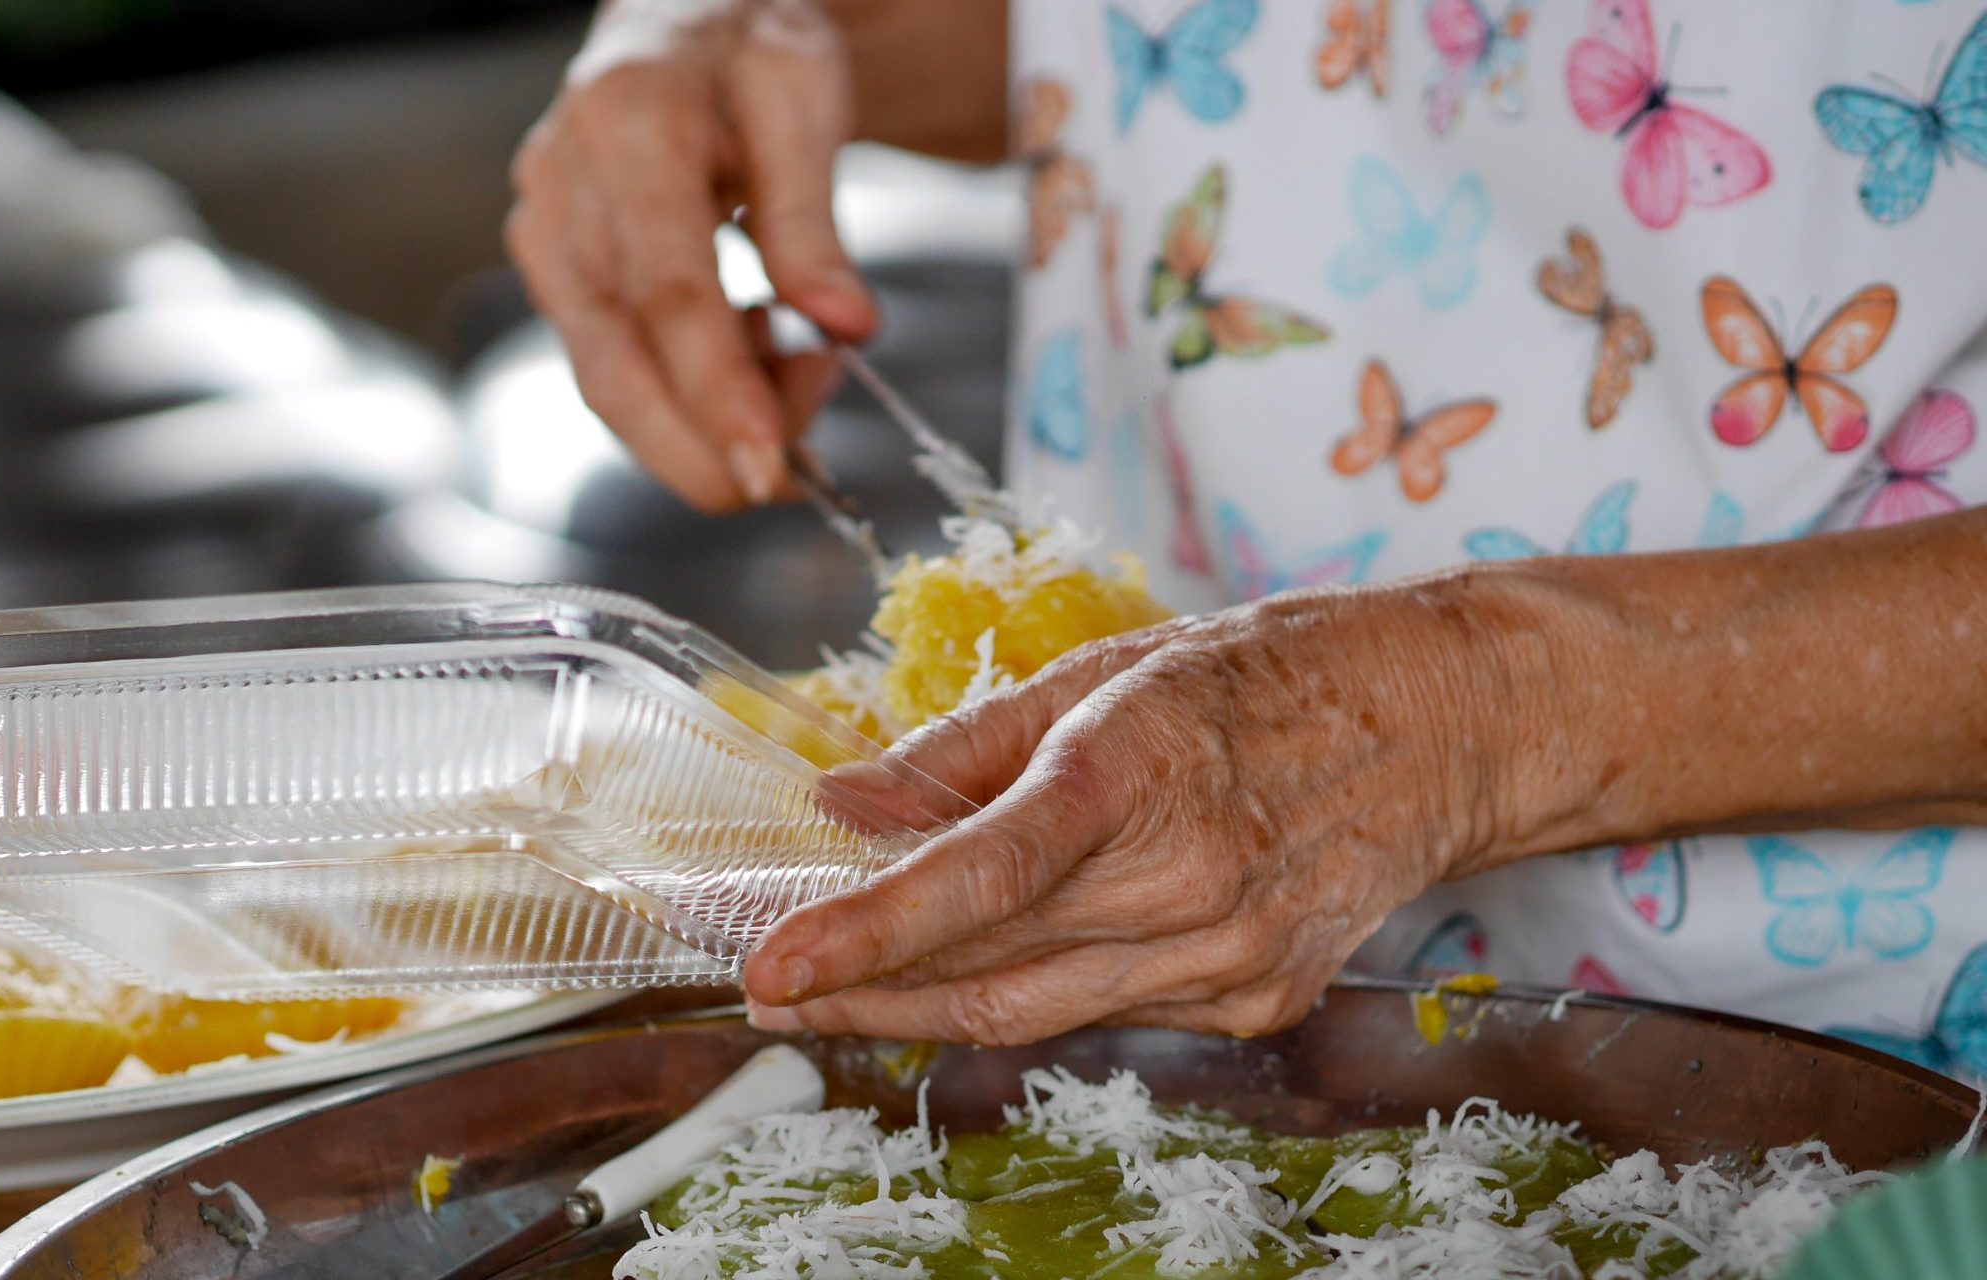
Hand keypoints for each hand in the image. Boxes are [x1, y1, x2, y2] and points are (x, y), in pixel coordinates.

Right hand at [506, 0, 878, 511]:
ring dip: (706, 421)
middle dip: (699, 446)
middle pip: (613, 360)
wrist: (679, 23)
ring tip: (806, 372)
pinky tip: (756, 360)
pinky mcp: (556, 276)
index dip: (717, 390)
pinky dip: (689, 396)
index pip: (668, 291)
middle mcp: (563, 187)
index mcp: (628, 125)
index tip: (771, 462)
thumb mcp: (804, 100)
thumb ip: (814, 219)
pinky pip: (614, 368)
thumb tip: (846, 325)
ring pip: (607, 380)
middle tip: (787, 479)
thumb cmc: (744, 52)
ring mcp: (545, 236)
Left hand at [741, 571, 1589, 1044]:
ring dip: (921, 1001)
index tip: (770, 964)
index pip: (977, 877)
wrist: (1442, 726)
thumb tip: (839, 802)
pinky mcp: (1253, 1001)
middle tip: (768, 978)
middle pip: (984, 967)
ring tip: (841, 979)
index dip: (861, 932)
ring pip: (1031, 1009)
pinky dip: (1024, 989)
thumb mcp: (1106, 668)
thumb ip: (962, 747)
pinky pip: (1099, 1013)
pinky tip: (984, 958)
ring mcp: (1228, 958)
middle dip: (858, 985)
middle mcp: (1188, 882)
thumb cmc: (1268, 675)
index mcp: (1139, 771)